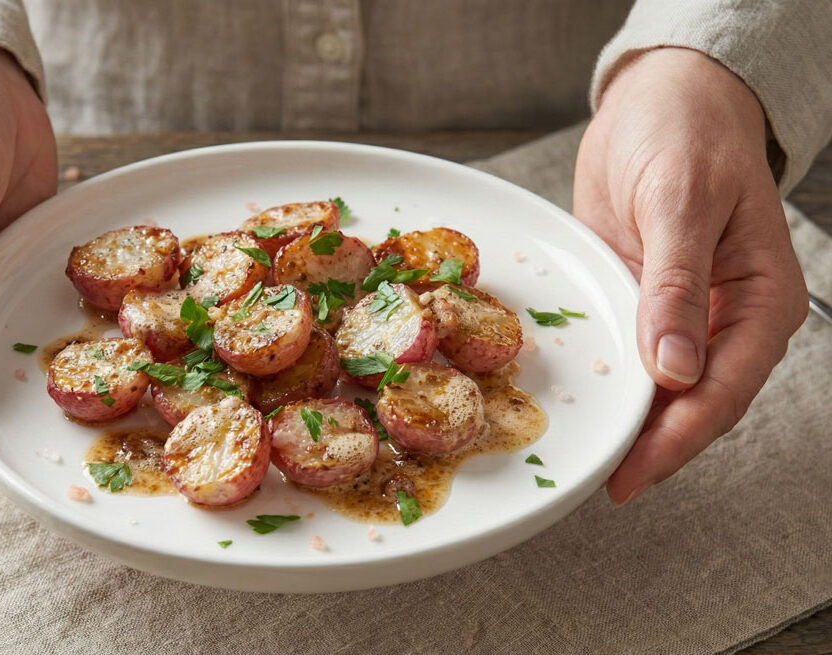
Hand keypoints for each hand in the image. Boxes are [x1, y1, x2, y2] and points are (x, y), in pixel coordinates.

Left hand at [574, 48, 807, 504]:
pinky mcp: (638, 306)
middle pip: (690, 407)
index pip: (721, 392)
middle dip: (649, 448)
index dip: (675, 441)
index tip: (630, 475)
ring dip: (625, 425)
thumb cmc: (688, 133)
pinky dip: (606, 385)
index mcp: (759, 302)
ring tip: (581, 462)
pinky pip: (625, 358)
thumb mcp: (682, 202)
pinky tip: (578, 408)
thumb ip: (676, 285)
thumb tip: (675, 370)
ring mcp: (679, 318)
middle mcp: (723, 322)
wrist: (660, 99)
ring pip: (657, 393)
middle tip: (595, 483)